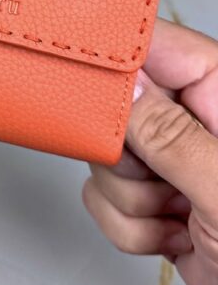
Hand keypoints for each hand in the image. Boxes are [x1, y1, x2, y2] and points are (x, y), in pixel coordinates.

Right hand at [83, 17, 217, 284]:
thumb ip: (173, 136)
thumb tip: (124, 92)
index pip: (157, 47)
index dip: (116, 57)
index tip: (85, 79)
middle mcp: (199, 123)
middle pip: (118, 104)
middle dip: (122, 150)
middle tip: (155, 174)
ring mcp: (177, 164)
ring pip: (107, 157)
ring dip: (130, 199)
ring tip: (180, 217)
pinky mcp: (158, 204)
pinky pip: (107, 199)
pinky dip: (130, 229)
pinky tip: (174, 236)